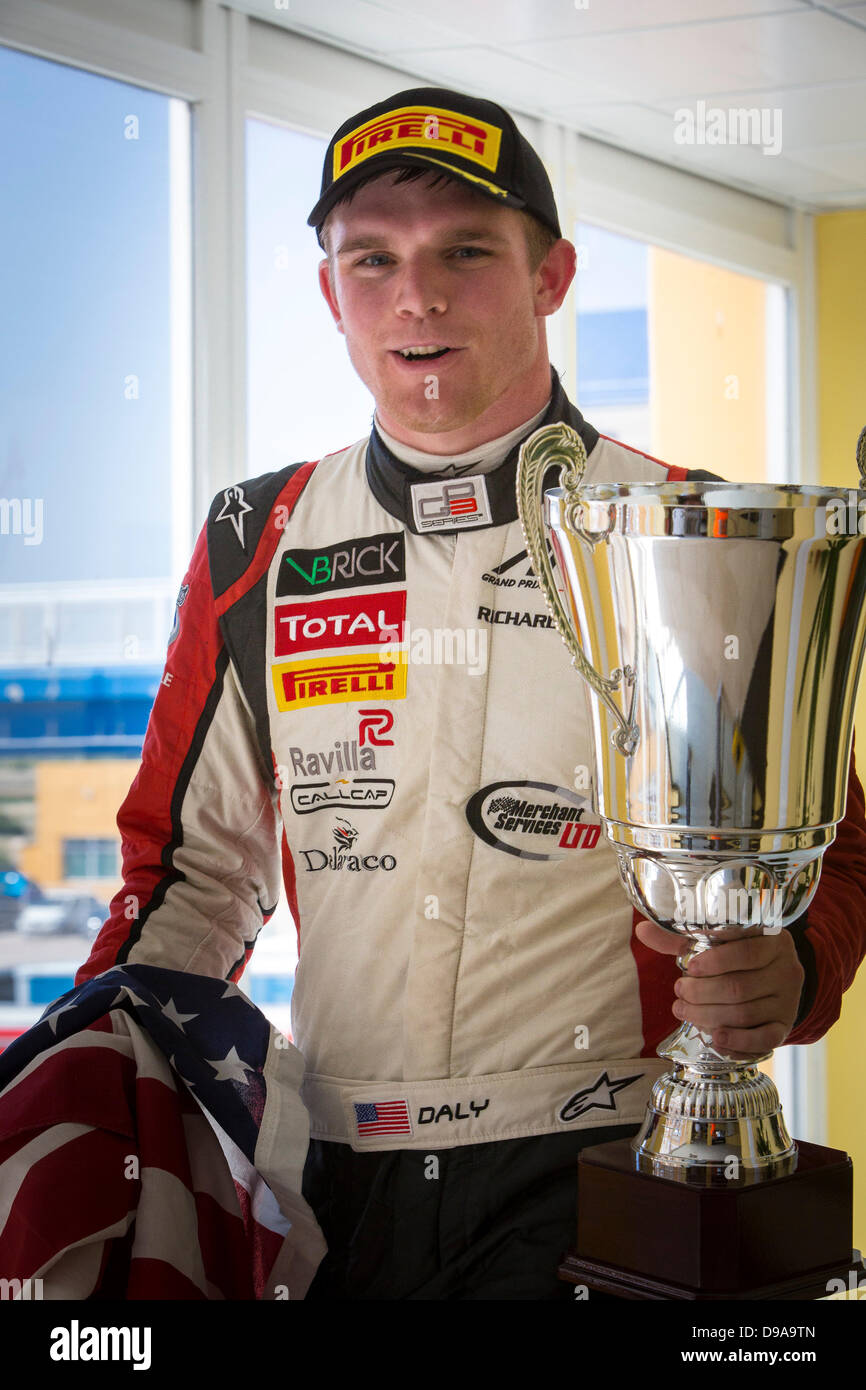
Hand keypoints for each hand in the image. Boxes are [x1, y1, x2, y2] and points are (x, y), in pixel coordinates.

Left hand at [635, 919, 804, 1057]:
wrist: (774, 980)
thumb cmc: (736, 957)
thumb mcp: (714, 943)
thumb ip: (680, 939)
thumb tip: (643, 930)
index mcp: (772, 939)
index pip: (745, 949)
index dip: (715, 961)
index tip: (689, 968)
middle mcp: (786, 968)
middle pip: (739, 987)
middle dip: (702, 993)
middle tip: (679, 992)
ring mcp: (788, 1000)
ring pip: (745, 1014)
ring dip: (708, 1016)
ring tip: (683, 1011)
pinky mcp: (784, 1027)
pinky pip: (765, 1039)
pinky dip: (737, 1042)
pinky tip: (714, 1038)